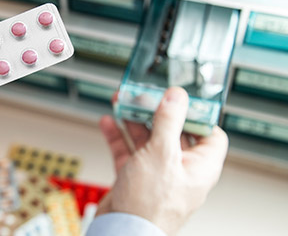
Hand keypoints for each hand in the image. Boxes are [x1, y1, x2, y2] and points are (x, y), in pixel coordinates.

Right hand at [97, 87, 228, 234]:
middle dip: (157, 112)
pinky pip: (128, 152)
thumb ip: (169, 122)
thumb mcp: (162, 154)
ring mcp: (156, 173)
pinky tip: (109, 123)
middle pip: (173, 132)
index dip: (196, 113)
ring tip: (123, 103)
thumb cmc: (150, 206)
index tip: (180, 97)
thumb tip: (177, 97)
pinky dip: (118, 137)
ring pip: (147, 140)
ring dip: (134, 120)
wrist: (122, 232)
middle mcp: (180, 169)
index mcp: (199, 166)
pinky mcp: (135, 178)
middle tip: (145, 95)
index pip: (208, 133)